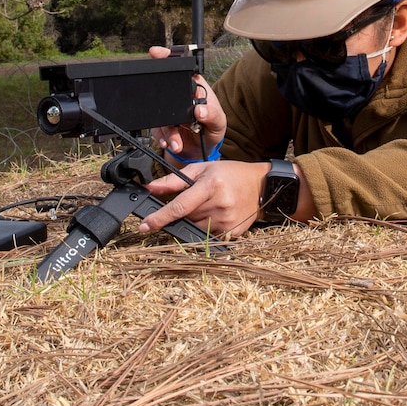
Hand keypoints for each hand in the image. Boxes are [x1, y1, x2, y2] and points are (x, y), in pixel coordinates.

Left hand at [138, 160, 269, 238]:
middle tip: (196, 199)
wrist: (261, 186)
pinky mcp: (233, 233)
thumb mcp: (202, 169)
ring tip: (209, 205)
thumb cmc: (230, 174)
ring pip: (195, 229)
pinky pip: (209, 236)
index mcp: (210, 187)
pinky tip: (217, 214)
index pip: (179, 207)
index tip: (145, 226)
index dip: (159, 218)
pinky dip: (206, 227)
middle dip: (183, 212)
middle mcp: (219, 206)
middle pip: (186, 218)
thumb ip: (174, 180)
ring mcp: (227, 222)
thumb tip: (151, 188)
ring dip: (195, 220)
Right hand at [147, 46, 226, 160]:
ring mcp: (168, 111)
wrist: (202, 149)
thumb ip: (213, 115)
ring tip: (177, 142)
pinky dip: (162, 138)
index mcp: (194, 87)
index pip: (180, 69)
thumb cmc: (212, 128)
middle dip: (163, 107)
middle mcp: (179, 96)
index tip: (156, 53)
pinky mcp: (162, 125)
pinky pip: (156, 130)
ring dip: (167, 131)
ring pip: (159, 116)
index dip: (166, 58)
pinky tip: (169, 142)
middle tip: (174, 124)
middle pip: (163, 91)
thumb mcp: (218, 122)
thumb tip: (201, 110)